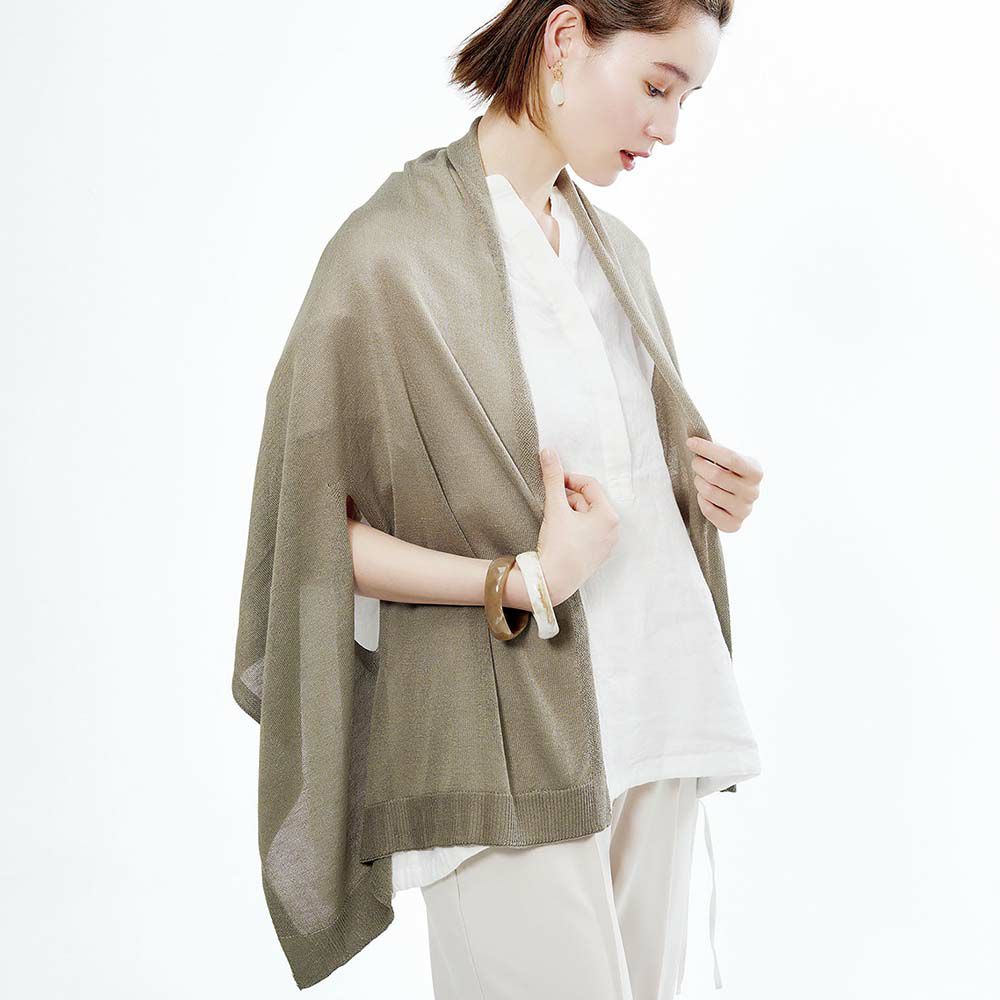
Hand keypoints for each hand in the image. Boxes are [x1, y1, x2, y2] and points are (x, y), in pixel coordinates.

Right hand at [534, 447, 619, 604]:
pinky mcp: (598, 555)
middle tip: (551, 504)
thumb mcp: (555, 507)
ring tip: (554, 522)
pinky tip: (560, 535)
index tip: (553, 480)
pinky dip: (574, 527)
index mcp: (608, 515)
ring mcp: (607, 544)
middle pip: (589, 501)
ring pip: (587, 516)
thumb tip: (548, 451)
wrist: (553, 581)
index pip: (589, 485)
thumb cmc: (558, 545)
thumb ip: (552, 478)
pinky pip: (588, 532)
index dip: (569, 478)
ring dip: (570, 513)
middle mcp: (613, 529)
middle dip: (568, 499)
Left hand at [684, 436, 762, 532]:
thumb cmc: (729, 473)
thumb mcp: (729, 459)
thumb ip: (717, 450)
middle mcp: (753, 492)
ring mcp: (745, 510)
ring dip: (698, 482)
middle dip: (699, 465)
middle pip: (716, 475)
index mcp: (756, 471)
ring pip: (710, 492)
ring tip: (699, 478)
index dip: (707, 449)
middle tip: (695, 462)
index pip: (730, 458)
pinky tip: (703, 495)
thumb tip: (694, 440)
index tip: (690, 442)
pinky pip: (709, 510)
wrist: (737, 499)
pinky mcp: (734, 525)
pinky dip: (701, 500)